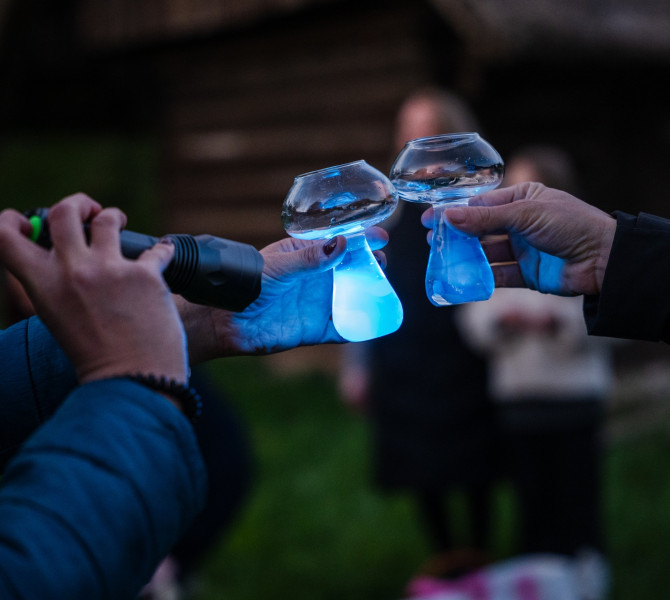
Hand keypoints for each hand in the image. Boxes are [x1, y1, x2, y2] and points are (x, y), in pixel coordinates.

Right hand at [0, 194, 187, 383]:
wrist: (133, 381)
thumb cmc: (96, 356)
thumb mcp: (60, 318)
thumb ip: (57, 285)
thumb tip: (66, 260)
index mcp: (42, 284)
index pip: (5, 235)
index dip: (12, 220)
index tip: (29, 222)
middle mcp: (72, 271)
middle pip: (64, 211)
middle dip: (77, 203)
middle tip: (91, 211)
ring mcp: (109, 270)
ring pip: (108, 218)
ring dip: (114, 217)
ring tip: (122, 226)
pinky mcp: (145, 275)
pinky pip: (157, 249)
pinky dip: (163, 251)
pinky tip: (164, 256)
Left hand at [177, 228, 389, 360]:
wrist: (228, 320)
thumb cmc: (248, 283)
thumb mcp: (279, 265)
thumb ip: (310, 258)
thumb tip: (341, 243)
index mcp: (306, 255)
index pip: (340, 243)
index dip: (362, 238)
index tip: (381, 236)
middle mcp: (316, 278)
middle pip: (352, 270)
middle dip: (371, 266)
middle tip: (383, 264)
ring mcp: (318, 304)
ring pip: (353, 298)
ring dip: (369, 295)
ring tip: (385, 291)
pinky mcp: (316, 329)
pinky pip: (343, 329)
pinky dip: (359, 328)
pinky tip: (376, 325)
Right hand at [421, 183, 615, 295]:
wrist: (603, 260)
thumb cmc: (570, 224)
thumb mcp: (525, 214)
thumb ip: (486, 218)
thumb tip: (449, 216)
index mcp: (522, 199)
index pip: (481, 204)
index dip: (455, 212)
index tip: (431, 218)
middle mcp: (521, 223)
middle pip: (481, 229)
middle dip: (457, 235)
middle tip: (433, 240)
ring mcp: (523, 250)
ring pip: (486, 253)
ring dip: (466, 256)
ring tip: (443, 259)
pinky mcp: (526, 275)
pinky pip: (498, 275)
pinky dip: (481, 278)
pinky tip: (463, 279)